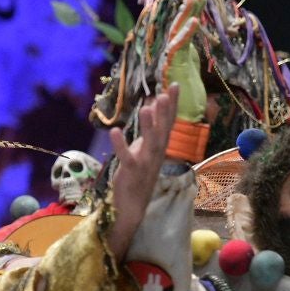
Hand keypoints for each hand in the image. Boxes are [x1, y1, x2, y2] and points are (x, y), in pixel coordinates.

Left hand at [106, 84, 180, 261]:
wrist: (132, 206)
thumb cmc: (138, 175)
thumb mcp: (145, 149)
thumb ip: (149, 131)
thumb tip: (150, 108)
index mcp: (160, 148)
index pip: (168, 122)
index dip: (172, 105)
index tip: (174, 85)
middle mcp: (156, 155)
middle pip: (163, 131)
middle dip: (165, 112)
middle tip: (165, 93)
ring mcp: (145, 164)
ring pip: (149, 143)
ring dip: (148, 126)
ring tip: (146, 108)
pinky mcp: (131, 173)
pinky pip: (126, 158)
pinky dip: (121, 145)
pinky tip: (115, 131)